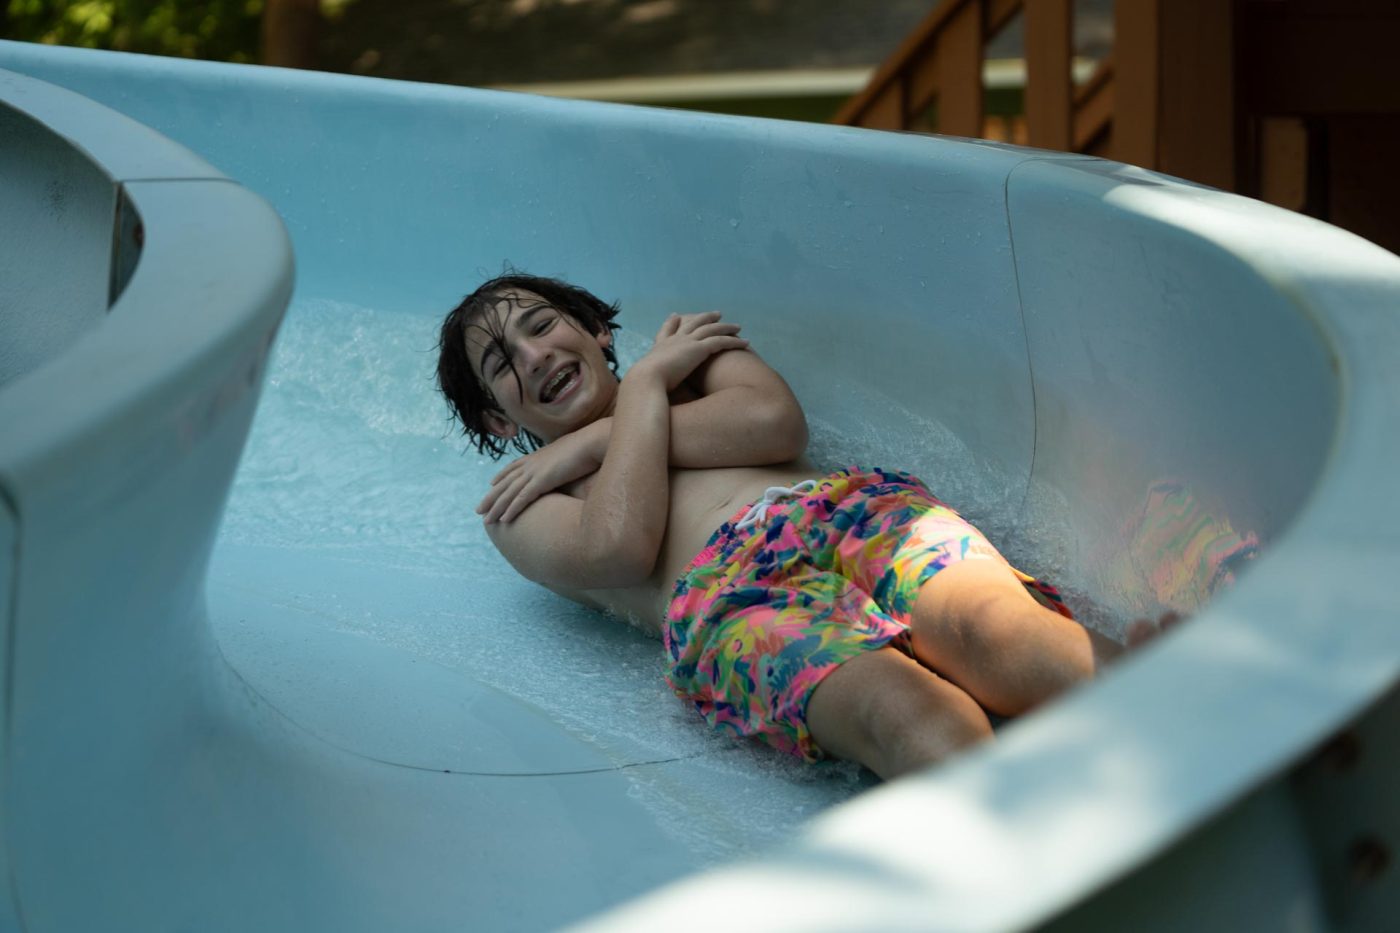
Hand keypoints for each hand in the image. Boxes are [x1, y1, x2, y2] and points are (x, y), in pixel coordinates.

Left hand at [477, 425, 603, 522]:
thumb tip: (566, 466)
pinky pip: (522, 498)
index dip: (501, 477)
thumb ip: (561, 461)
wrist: (592, 442)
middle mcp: (532, 463)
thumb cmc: (587, 447)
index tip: (491, 484)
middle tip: (479, 510)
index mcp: (537, 456)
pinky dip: (512, 509)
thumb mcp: (570, 454)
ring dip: (496, 508)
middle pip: (505, 482)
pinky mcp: (542, 481)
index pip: (513, 467)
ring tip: (486, 520)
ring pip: (509, 493)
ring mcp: (535, 472)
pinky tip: (503, 519)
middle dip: (491, 497)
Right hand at [630, 312, 747, 390]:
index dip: (672, 322)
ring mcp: (687, 342)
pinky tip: (745, 342)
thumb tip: (640, 386)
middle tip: (716, 314)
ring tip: (737, 326)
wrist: (645, 380)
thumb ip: (646, 377)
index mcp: (660, 346)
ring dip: (726, 327)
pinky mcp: (699, 349)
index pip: (667, 330)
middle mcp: (675, 340)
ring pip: (711, 329)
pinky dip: (734, 341)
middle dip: (705, 317)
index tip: (676, 315)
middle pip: (694, 323)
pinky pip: (721, 341)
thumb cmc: (643, 384)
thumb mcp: (643, 378)